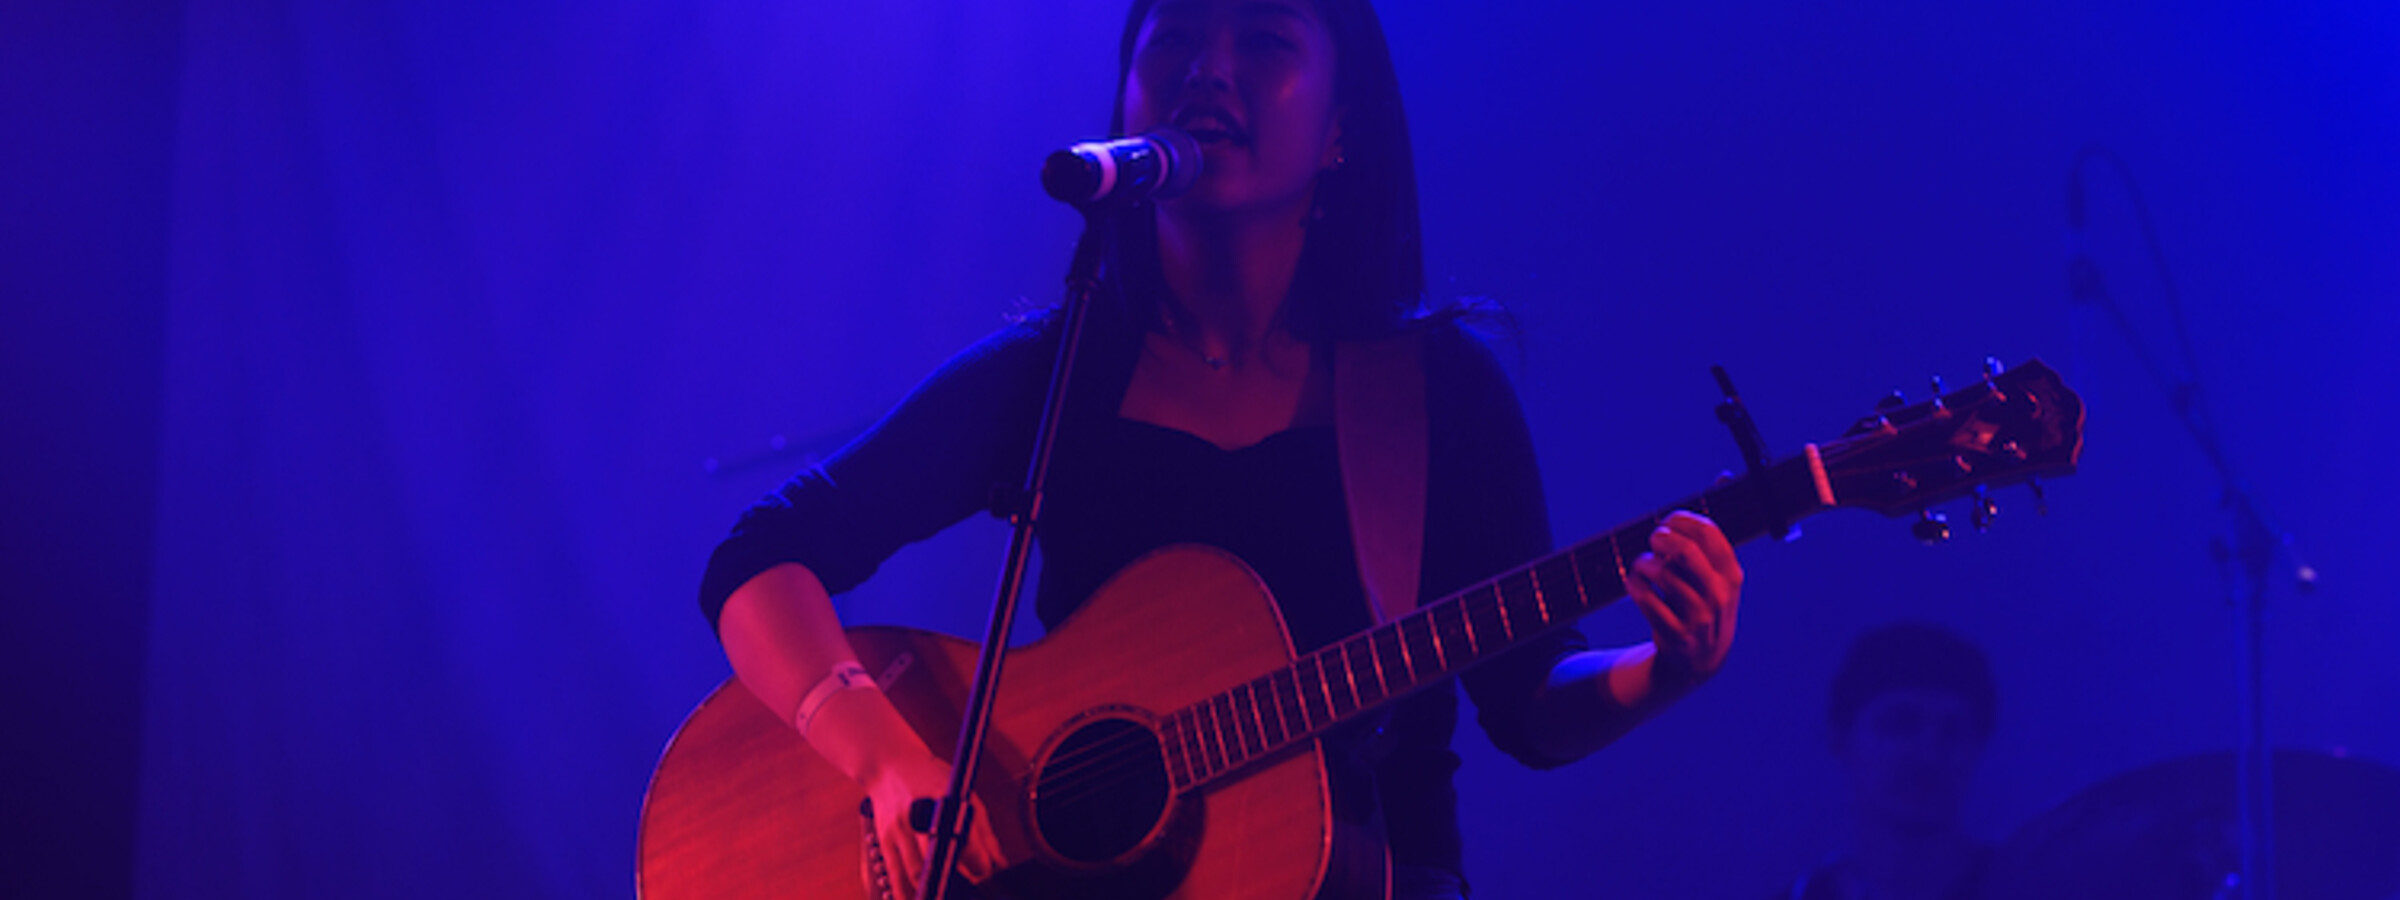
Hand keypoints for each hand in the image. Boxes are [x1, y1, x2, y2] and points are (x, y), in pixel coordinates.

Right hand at [860, 751, 1005, 899]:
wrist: (889, 765)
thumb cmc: (930, 778)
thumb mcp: (963, 793)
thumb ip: (983, 831)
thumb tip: (998, 863)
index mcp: (944, 799)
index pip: (965, 836)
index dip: (978, 859)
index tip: (986, 871)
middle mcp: (919, 814)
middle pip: (937, 857)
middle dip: (954, 879)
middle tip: (968, 890)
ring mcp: (899, 829)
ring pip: (914, 871)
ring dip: (929, 890)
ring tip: (941, 896)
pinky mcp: (884, 840)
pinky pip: (894, 874)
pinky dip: (904, 893)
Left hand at [1624, 511, 1742, 689]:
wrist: (1700, 659)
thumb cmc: (1705, 602)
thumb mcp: (1719, 572)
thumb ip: (1714, 529)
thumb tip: (1724, 476)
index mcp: (1732, 575)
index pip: (1709, 532)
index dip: (1682, 520)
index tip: (1668, 521)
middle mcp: (1718, 595)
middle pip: (1684, 551)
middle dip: (1661, 538)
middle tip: (1653, 539)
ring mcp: (1697, 617)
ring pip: (1660, 574)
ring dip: (1643, 563)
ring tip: (1642, 565)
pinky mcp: (1674, 634)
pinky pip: (1645, 599)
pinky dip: (1634, 585)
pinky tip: (1634, 582)